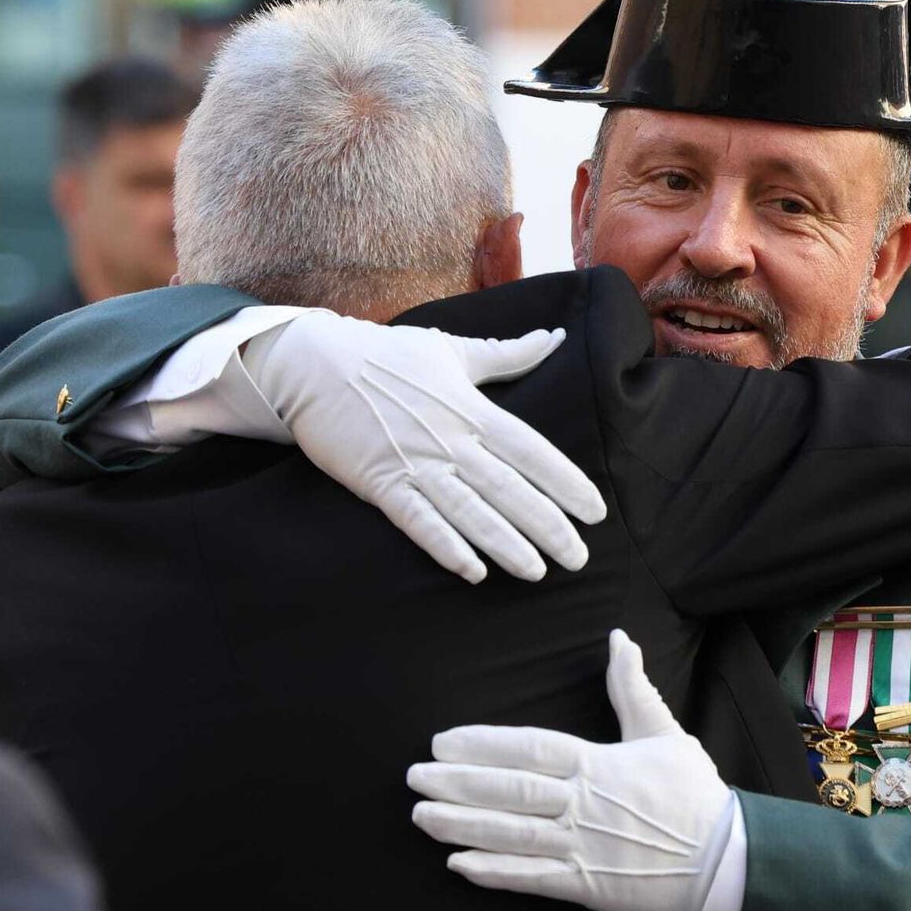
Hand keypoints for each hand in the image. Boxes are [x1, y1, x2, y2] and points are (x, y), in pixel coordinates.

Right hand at [242, 311, 606, 582]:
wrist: (314, 363)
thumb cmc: (386, 356)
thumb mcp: (452, 350)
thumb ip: (508, 354)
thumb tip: (554, 337)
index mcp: (473, 409)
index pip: (533, 451)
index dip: (567, 483)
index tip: (596, 512)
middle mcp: (451, 440)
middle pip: (510, 489)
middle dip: (548, 526)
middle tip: (578, 558)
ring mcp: (416, 463)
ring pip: (471, 511)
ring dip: (505, 544)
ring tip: (536, 572)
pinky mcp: (381, 483)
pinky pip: (419, 521)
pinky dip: (446, 546)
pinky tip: (473, 571)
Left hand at [408, 630, 734, 910]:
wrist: (727, 863)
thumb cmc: (695, 796)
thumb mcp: (666, 733)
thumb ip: (633, 689)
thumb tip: (619, 638)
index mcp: (599, 764)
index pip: (530, 748)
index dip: (483, 744)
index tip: (444, 740)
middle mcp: (584, 804)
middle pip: (510, 789)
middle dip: (458, 782)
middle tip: (414, 776)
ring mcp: (583, 846)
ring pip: (512, 833)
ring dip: (462, 825)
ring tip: (421, 816)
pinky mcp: (588, 886)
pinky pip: (532, 878)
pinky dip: (494, 873)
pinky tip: (458, 865)